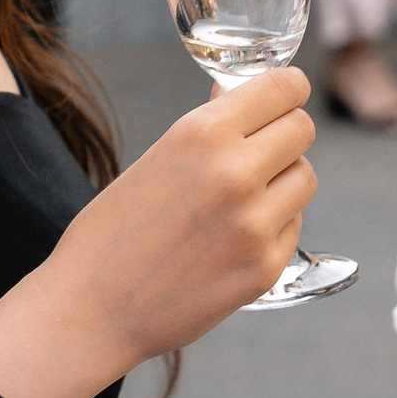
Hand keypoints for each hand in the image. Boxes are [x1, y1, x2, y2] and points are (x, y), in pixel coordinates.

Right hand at [49, 66, 316, 367]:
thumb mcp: (155, 158)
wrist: (91, 310)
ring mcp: (255, 224)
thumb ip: (207, 128)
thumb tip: (240, 96)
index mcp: (202, 134)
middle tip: (262, 150)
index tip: (283, 98)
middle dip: (285, 134)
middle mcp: (236, 173)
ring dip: (283, 181)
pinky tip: (234, 239)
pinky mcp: (265, 268)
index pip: (284, 87)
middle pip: (302, 129)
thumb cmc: (112, 232)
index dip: (287, 90)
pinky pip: (293, 226)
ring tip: (244, 198)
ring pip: (305, 178)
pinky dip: (274, 227)